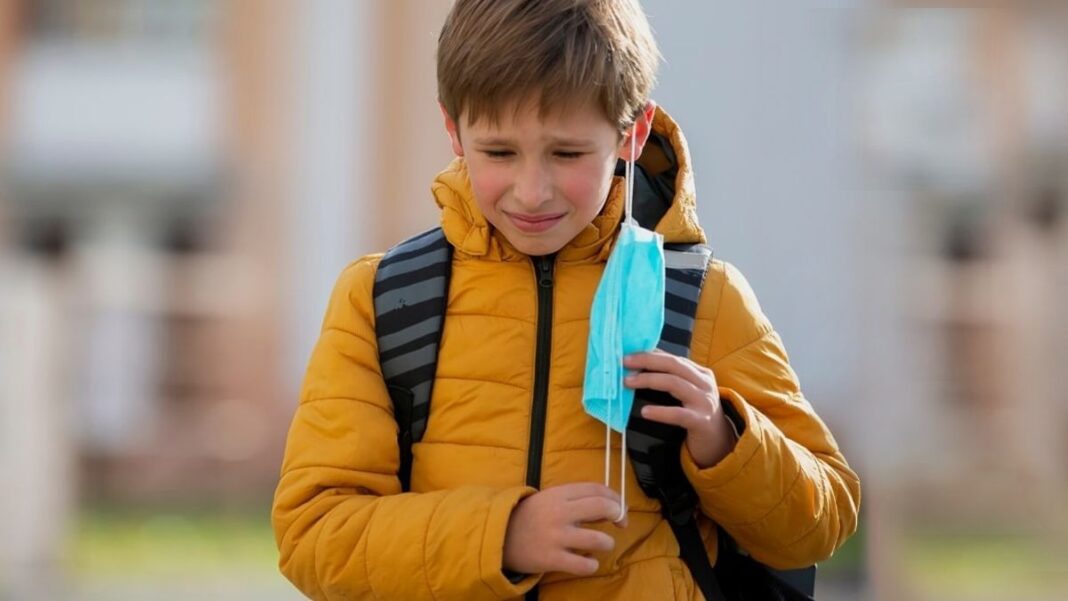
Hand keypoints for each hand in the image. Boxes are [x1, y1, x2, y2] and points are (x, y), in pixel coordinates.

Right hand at [503, 482, 627, 575]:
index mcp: (558, 494)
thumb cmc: (530, 517)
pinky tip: (587, 562)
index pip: (597, 489)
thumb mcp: (550, 500)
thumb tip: (611, 507)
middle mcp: (559, 512)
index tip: (620, 508)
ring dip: (607, 543)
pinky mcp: (552, 559)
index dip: (616, 497)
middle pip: (603, 508)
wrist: (500, 537)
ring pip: (599, 540)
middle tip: (621, 524)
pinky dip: (591, 565)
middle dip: (619, 515)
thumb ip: (576, 501)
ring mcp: (556, 536)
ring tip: (602, 545)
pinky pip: (584, 565)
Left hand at [623, 350, 736, 468]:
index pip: (673, 358)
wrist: (719, 442)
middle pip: (674, 365)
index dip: (650, 354)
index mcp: (700, 373)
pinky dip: (660, 412)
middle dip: (647, 361)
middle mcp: (704, 383)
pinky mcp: (701, 421)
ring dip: (649, 380)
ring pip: (675, 383)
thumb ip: (671, 377)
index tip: (628, 353)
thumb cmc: (697, 414)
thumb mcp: (689, 391)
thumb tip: (641, 363)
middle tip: (624, 362)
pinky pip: (678, 414)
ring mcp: (704, 402)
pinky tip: (644, 412)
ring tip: (628, 382)